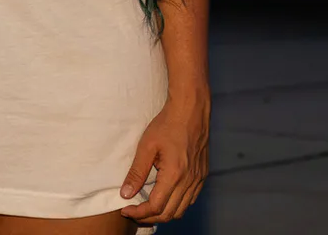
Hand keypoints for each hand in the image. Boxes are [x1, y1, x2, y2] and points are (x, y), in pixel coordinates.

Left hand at [118, 88, 209, 223]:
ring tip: (147, 207)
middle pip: (168, 214)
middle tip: (133, 211)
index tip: (125, 209)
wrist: (191, 110)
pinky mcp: (202, 175)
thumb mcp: (146, 146)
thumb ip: (136, 172)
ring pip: (181, 210)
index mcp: (174, 174)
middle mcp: (189, 181)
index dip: (139, 213)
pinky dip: (176, 205)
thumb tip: (126, 194)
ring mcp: (198, 179)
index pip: (156, 207)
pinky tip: (165, 197)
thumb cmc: (167, 124)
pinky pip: (190, 199)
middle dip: (149, 217)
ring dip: (163, 213)